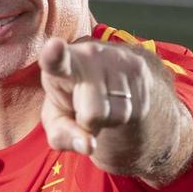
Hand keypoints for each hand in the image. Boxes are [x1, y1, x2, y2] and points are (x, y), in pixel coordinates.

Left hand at [38, 36, 152, 159]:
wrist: (102, 83)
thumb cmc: (69, 104)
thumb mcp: (57, 123)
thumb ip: (63, 137)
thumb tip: (89, 145)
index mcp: (60, 66)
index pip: (56, 62)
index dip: (54, 55)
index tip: (54, 46)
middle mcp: (89, 54)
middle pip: (94, 114)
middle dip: (90, 123)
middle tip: (84, 110)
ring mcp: (117, 58)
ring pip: (119, 114)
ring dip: (110, 120)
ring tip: (102, 103)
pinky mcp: (138, 67)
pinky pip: (136, 111)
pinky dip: (125, 116)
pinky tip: (117, 100)